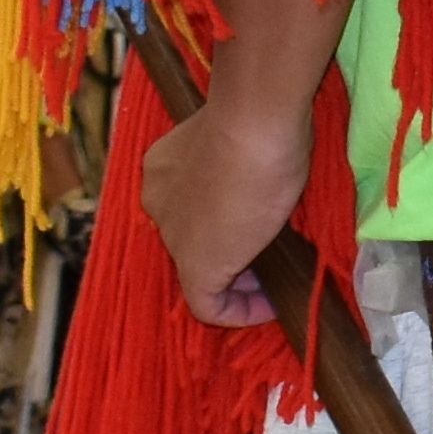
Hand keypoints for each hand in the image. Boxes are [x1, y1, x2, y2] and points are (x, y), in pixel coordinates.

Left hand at [145, 89, 315, 327]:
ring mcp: (174, 235)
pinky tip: (270, 305)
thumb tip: (268, 178)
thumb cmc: (257, 122)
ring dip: (237, 278)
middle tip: (269, 257)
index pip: (190, 202)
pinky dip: (240, 312)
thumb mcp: (247, 141)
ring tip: (274, 280)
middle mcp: (158, 200)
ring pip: (201, 266)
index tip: (260, 221)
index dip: (225, 218)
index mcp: (165, 167)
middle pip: (193, 235)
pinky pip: (209, 306)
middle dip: (230, 250)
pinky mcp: (194, 268)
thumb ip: (244, 162)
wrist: (254, 125)